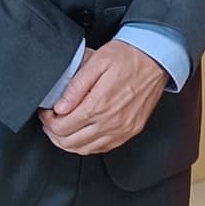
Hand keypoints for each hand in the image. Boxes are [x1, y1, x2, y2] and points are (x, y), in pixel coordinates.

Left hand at [39, 40, 166, 154]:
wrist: (157, 58)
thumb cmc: (129, 56)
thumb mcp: (97, 61)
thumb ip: (76, 86)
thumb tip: (59, 107)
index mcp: (100, 104)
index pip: (62, 126)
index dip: (48, 121)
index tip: (47, 112)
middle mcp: (111, 121)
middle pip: (70, 142)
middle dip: (54, 132)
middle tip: (51, 120)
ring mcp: (122, 129)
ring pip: (84, 149)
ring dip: (68, 141)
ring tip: (63, 127)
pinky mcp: (130, 131)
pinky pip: (102, 148)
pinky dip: (87, 145)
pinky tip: (83, 134)